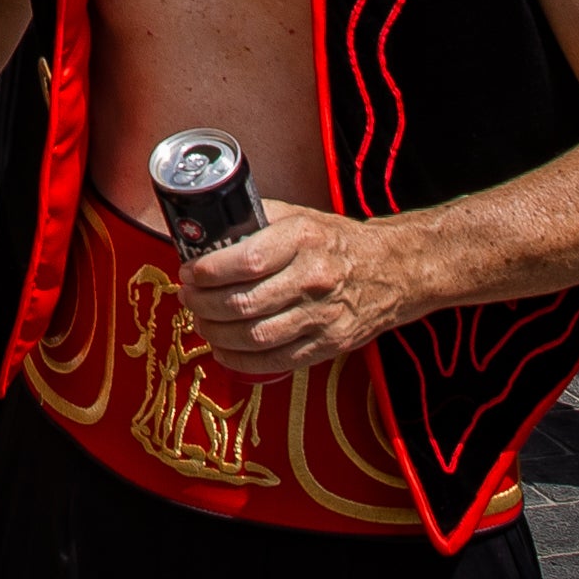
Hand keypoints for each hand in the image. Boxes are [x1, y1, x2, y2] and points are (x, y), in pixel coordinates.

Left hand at [177, 201, 421, 374]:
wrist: (391, 271)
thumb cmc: (335, 242)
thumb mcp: (300, 217)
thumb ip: (257, 221)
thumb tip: (205, 228)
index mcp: (303, 239)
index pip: (247, 260)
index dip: (210, 271)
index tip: (189, 272)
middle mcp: (313, 279)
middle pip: (245, 302)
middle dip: (204, 304)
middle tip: (187, 297)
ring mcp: (322, 316)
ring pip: (256, 336)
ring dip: (217, 333)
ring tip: (200, 321)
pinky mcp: (328, 345)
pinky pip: (275, 361)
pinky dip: (241, 361)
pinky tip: (222, 350)